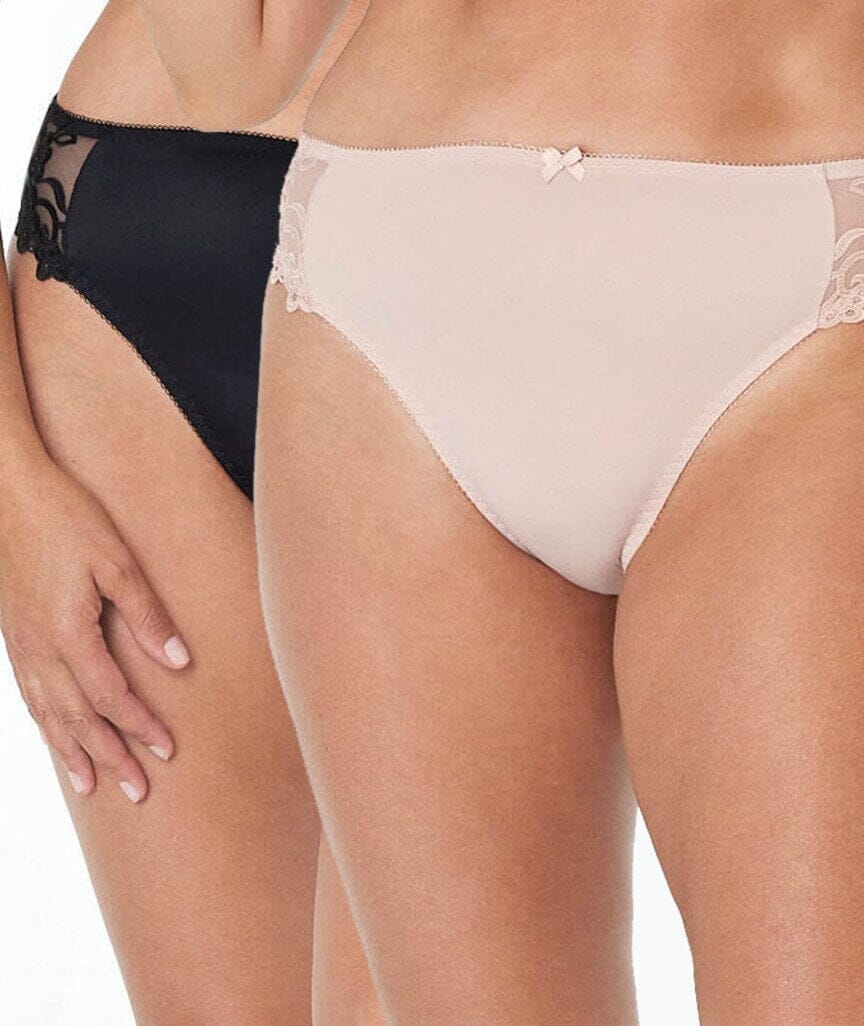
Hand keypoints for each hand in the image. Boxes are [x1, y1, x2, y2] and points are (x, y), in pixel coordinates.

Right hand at [0, 452, 189, 802]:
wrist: (8, 491)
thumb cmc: (67, 518)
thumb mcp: (117, 562)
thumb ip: (147, 615)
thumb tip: (179, 662)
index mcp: (68, 634)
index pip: (112, 697)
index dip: (140, 726)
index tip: (168, 752)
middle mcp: (40, 649)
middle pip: (79, 717)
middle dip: (111, 756)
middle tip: (138, 792)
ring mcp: (20, 644)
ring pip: (48, 713)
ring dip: (73, 751)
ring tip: (93, 784)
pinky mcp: (11, 634)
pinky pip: (28, 694)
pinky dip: (45, 723)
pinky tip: (55, 734)